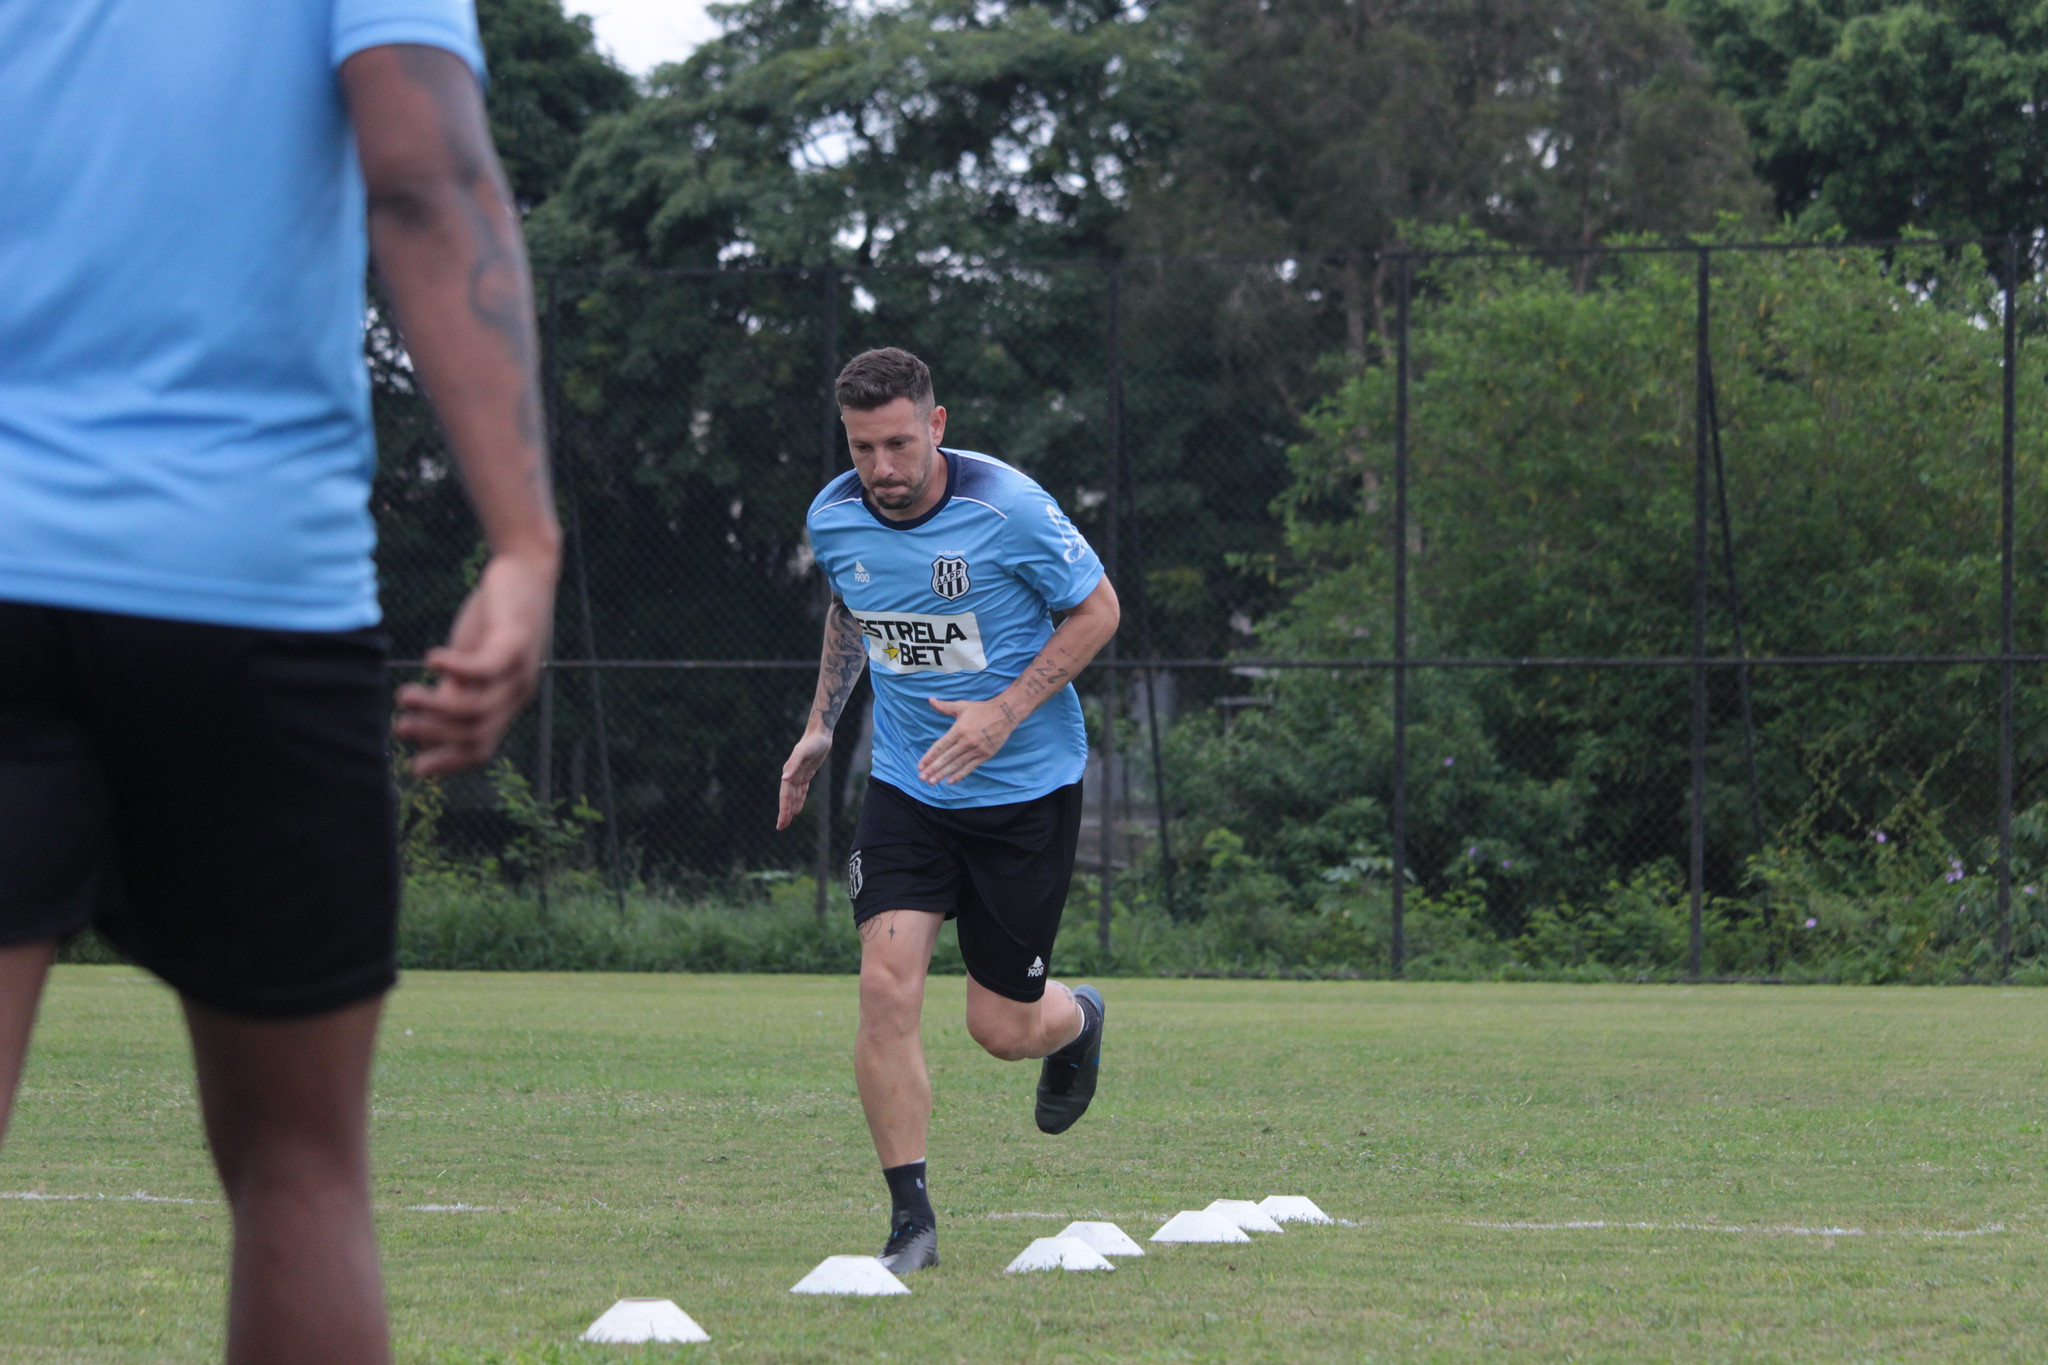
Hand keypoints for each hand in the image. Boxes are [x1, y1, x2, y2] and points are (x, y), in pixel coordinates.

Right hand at [394, 551, 556, 775]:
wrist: (526, 569)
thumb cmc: (494, 618)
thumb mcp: (469, 660)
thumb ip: (453, 690)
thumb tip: (424, 724)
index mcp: (506, 702)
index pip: (482, 749)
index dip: (449, 763)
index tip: (415, 769)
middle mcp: (518, 692)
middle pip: (476, 734)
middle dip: (435, 737)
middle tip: (400, 726)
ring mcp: (520, 669)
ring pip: (477, 709)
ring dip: (436, 708)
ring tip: (404, 694)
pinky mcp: (515, 642)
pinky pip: (486, 668)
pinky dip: (455, 668)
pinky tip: (428, 659)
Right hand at [777, 729, 833, 829]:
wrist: (820, 733)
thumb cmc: (812, 742)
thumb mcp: (803, 753)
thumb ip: (793, 765)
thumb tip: (784, 779)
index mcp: (789, 772)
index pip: (785, 796)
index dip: (783, 810)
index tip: (781, 823)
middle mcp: (792, 775)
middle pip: (787, 798)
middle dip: (784, 813)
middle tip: (781, 827)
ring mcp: (799, 775)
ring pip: (793, 796)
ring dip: (790, 808)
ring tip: (787, 822)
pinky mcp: (806, 773)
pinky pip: (801, 791)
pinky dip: (799, 800)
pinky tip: (797, 809)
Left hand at [917, 695, 1018, 784]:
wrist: (1005, 714)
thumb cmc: (982, 709)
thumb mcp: (962, 706)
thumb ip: (944, 706)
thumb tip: (930, 700)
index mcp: (959, 730)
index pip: (940, 746)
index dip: (929, 757)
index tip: (920, 765)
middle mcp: (966, 741)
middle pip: (946, 758)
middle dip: (933, 769)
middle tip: (922, 778)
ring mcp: (976, 750)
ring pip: (956, 765)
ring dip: (943, 774)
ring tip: (932, 782)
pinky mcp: (985, 755)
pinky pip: (970, 767)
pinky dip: (960, 775)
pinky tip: (950, 781)